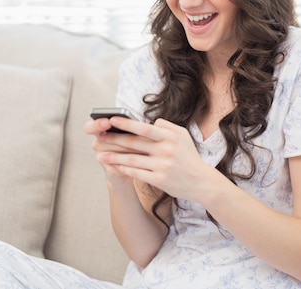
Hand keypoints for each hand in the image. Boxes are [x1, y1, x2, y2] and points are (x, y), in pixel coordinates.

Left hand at [86, 116, 212, 200]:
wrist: (201, 181)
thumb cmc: (188, 156)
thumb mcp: (182, 136)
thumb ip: (166, 126)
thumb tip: (150, 121)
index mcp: (170, 137)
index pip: (144, 128)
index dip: (126, 124)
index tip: (111, 120)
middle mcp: (166, 150)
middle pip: (134, 143)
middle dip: (114, 140)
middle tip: (99, 138)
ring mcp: (162, 166)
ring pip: (132, 160)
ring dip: (114, 157)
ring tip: (100, 155)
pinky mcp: (160, 180)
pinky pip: (136, 173)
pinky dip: (123, 169)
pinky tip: (113, 166)